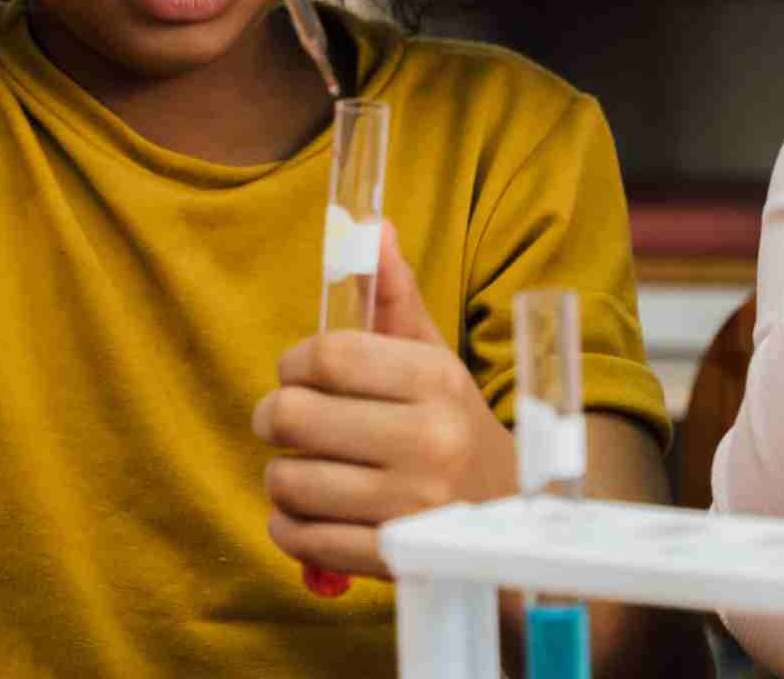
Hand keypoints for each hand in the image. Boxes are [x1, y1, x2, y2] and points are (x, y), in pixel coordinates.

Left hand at [254, 224, 516, 578]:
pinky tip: (311, 514)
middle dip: (274, 418)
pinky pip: (298, 538)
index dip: (293, 364)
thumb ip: (394, 294)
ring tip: (307, 470)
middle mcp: (429, 441)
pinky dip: (289, 526)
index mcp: (437, 379)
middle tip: (286, 423)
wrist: (510, 520)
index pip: (326, 355)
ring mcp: (411, 506)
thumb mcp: (433, 358)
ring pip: (287, 479)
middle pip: (292, 415)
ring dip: (282, 475)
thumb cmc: (451, 426)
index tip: (298, 375)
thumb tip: (369, 224)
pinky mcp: (392, 560)